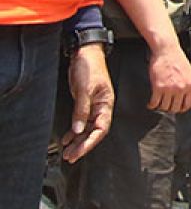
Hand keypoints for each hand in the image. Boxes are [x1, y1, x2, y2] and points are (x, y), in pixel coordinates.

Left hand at [61, 44, 113, 162]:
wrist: (85, 52)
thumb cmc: (89, 67)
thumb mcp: (84, 89)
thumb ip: (81, 110)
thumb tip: (79, 130)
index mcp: (106, 104)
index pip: (101, 129)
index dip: (90, 142)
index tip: (79, 152)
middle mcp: (101, 107)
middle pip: (94, 132)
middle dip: (83, 146)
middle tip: (70, 157)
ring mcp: (93, 105)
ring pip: (87, 128)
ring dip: (77, 141)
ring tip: (67, 152)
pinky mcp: (84, 102)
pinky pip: (81, 121)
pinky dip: (74, 131)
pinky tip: (67, 139)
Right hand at [147, 42, 190, 113]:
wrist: (166, 50)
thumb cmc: (177, 59)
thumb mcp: (188, 72)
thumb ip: (189, 85)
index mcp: (190, 85)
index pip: (187, 104)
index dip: (181, 108)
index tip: (177, 108)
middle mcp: (181, 88)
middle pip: (175, 108)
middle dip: (170, 109)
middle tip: (166, 106)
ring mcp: (169, 88)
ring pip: (164, 107)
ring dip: (160, 107)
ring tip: (158, 105)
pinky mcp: (158, 86)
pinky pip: (154, 102)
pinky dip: (152, 105)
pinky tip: (150, 103)